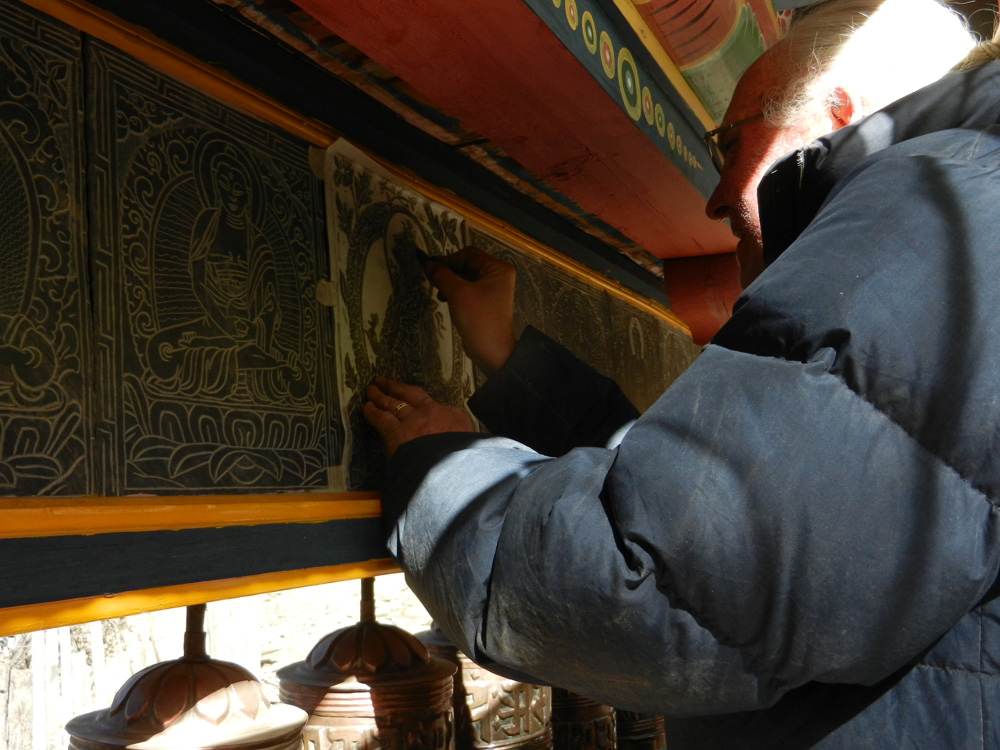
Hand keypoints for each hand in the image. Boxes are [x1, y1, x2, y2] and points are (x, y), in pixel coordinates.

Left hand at [363, 377, 474, 458]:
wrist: (455, 470)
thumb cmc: (466, 461)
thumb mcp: (472, 443)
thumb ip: (460, 436)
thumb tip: (455, 439)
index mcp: (453, 416)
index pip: (435, 405)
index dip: (420, 401)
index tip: (413, 399)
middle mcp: (431, 412)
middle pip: (409, 396)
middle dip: (395, 387)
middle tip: (383, 381)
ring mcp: (413, 420)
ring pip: (392, 403)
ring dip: (380, 396)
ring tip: (371, 390)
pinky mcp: (397, 433)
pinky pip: (381, 418)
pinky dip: (372, 411)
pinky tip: (366, 407)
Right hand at [424, 246, 516, 375]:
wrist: (492, 352)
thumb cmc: (479, 320)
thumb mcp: (458, 294)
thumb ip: (442, 275)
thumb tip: (427, 263)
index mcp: (497, 269)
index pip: (468, 254)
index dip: (448, 259)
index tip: (430, 267)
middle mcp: (497, 276)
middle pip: (466, 265)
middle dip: (448, 272)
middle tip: (432, 280)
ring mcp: (492, 289)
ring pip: (464, 277)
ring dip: (449, 282)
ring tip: (439, 294)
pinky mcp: (484, 301)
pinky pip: (466, 289)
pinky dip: (454, 292)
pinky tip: (445, 300)